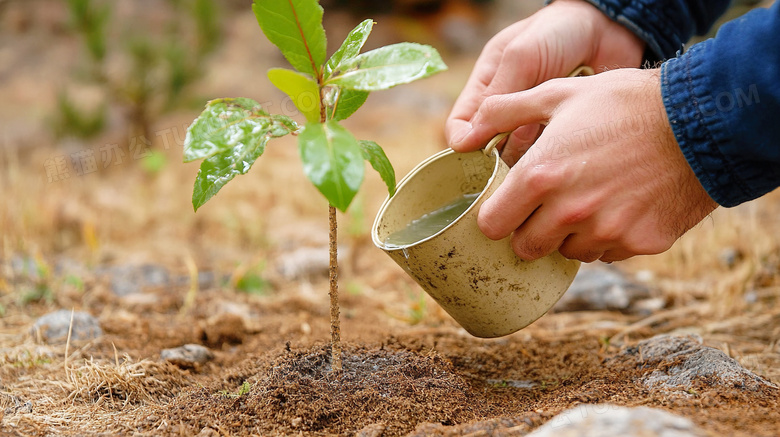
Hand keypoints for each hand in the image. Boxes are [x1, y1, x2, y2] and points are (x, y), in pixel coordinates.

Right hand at [446, 0, 644, 160]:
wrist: (612, 27)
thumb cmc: (561, 31)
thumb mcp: (520, 56)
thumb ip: (496, 97)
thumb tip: (463, 142)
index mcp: (487, 85)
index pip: (461, 124)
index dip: (463, 144)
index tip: (473, 157)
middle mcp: (507, 108)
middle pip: (488, 147)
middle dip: (492, 161)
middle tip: (506, 169)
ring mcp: (533, 121)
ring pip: (517, 156)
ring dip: (522, 162)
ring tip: (535, 163)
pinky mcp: (559, 132)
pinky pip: (546, 156)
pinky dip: (548, 161)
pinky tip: (556, 161)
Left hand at [451, 68, 717, 262]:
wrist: (700, 119)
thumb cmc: (623, 103)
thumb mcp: (558, 93)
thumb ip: (505, 112)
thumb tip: (468, 131)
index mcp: (539, 177)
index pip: (493, 225)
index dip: (497, 217)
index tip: (506, 208)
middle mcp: (567, 212)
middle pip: (526, 247)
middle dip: (529, 230)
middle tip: (546, 206)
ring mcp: (605, 232)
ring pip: (567, 253)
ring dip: (569, 236)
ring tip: (589, 200)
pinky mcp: (638, 243)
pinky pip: (607, 254)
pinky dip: (606, 238)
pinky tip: (620, 206)